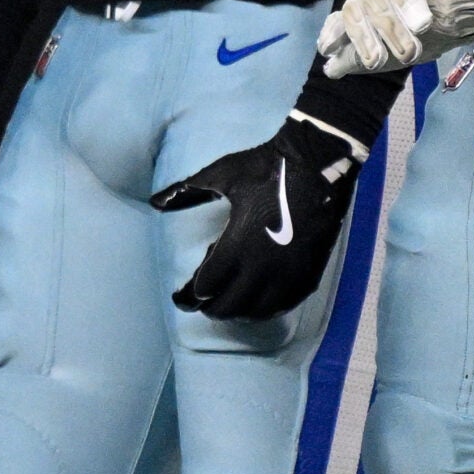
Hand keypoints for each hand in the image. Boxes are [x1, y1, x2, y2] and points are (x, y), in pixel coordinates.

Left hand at [152, 113, 369, 320]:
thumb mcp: (221, 175)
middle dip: (211, 307)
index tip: (181, 296)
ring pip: (257, 312)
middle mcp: (262, 266)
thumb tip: (154, 202)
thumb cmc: (266, 167)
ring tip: (229, 304)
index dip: (189, 296)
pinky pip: (285, 305)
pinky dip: (267, 309)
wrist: (319, 162)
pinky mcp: (309, 272)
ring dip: (239, 312)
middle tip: (203, 302)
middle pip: (229, 306)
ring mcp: (288, 272)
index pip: (206, 287)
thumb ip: (185, 193)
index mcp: (236, 245)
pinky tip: (258, 303)